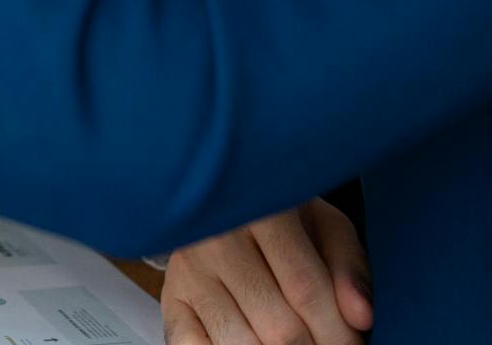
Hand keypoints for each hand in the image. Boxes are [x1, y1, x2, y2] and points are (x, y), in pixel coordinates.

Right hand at [161, 199, 372, 343]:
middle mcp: (215, 238)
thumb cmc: (281, 220)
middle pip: (279, 327)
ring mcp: (188, 271)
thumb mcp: (323, 225)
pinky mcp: (171, 297)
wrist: (220, 201)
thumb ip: (348, 266)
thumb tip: (361, 317)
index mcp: (257, 211)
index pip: (305, 288)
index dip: (339, 332)